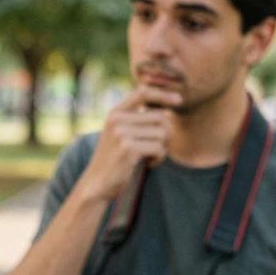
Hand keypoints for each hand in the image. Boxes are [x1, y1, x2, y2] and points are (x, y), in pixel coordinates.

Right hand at [77, 86, 180, 201]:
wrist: (97, 182)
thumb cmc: (115, 158)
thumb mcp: (122, 133)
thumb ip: (139, 119)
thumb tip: (169, 112)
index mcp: (115, 112)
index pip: (143, 92)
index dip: (163, 94)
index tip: (178, 100)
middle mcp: (116, 118)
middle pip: (160, 117)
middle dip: (167, 134)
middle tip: (158, 147)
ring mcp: (120, 132)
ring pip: (162, 133)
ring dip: (163, 148)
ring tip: (150, 155)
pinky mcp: (127, 148)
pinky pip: (159, 148)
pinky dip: (159, 158)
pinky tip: (148, 163)